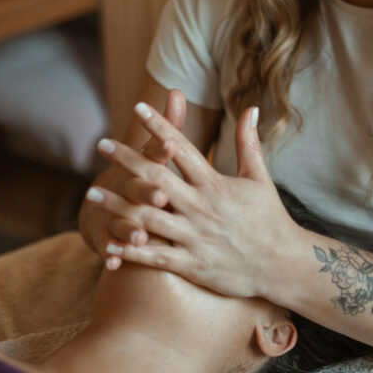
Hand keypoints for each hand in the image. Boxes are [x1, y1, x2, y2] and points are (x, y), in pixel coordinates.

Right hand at [79, 89, 186, 265]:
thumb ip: (167, 126)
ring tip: (139, 233)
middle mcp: (128, 191)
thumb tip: (178, 90)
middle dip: (147, 192)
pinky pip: (110, 248)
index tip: (171, 144)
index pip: (154, 157)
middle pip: (137, 190)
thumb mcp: (153, 151)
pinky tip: (113, 262)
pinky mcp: (106, 238)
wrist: (103, 202)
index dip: (161, 150)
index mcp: (144, 170)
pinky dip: (111, 253)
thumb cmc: (139, 173)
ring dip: (129, 226)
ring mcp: (115, 215)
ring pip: (123, 221)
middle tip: (161, 194)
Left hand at [89, 102, 295, 299]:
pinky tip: (108, 244)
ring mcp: (194, 236)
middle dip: (127, 160)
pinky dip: (130, 251)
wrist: (281, 264)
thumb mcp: (259, 177)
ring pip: (147, 218)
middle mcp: (200, 207)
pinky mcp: (191, 264)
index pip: (181, 149)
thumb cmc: (270, 219)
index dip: (159, 127)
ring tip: (91, 192)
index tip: (138, 109)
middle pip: (156, 179)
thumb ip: (249, 143)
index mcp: (215, 183)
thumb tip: (250, 108)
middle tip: (102, 144)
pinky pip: (155, 257)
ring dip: (117, 205)